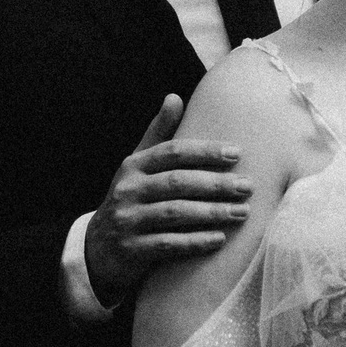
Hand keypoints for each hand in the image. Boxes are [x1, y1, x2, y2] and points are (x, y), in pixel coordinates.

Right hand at [83, 95, 253, 303]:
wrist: (98, 249)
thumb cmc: (131, 200)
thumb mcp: (137, 166)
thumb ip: (158, 134)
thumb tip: (174, 96)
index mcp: (133, 166)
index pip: (172, 152)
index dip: (205, 151)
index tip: (237, 153)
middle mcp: (128, 190)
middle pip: (177, 182)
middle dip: (216, 184)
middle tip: (248, 186)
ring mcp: (128, 220)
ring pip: (175, 213)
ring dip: (212, 213)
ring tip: (242, 212)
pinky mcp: (131, 249)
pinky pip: (168, 244)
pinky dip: (195, 242)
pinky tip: (220, 240)